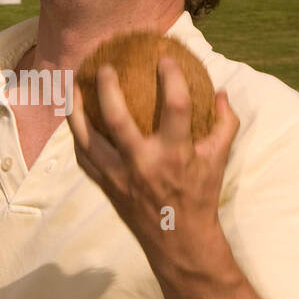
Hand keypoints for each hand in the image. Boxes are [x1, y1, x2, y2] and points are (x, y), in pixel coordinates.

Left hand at [67, 55, 238, 273]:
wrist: (178, 240)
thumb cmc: (200, 195)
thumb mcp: (219, 160)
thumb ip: (225, 124)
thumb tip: (222, 92)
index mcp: (176, 154)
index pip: (175, 106)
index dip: (171, 78)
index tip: (165, 57)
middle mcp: (144, 164)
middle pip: (118, 120)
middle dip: (107, 89)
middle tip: (104, 66)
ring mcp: (119, 177)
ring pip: (88, 138)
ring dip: (77, 110)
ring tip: (73, 85)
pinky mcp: (105, 186)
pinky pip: (84, 156)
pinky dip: (77, 135)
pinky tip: (74, 118)